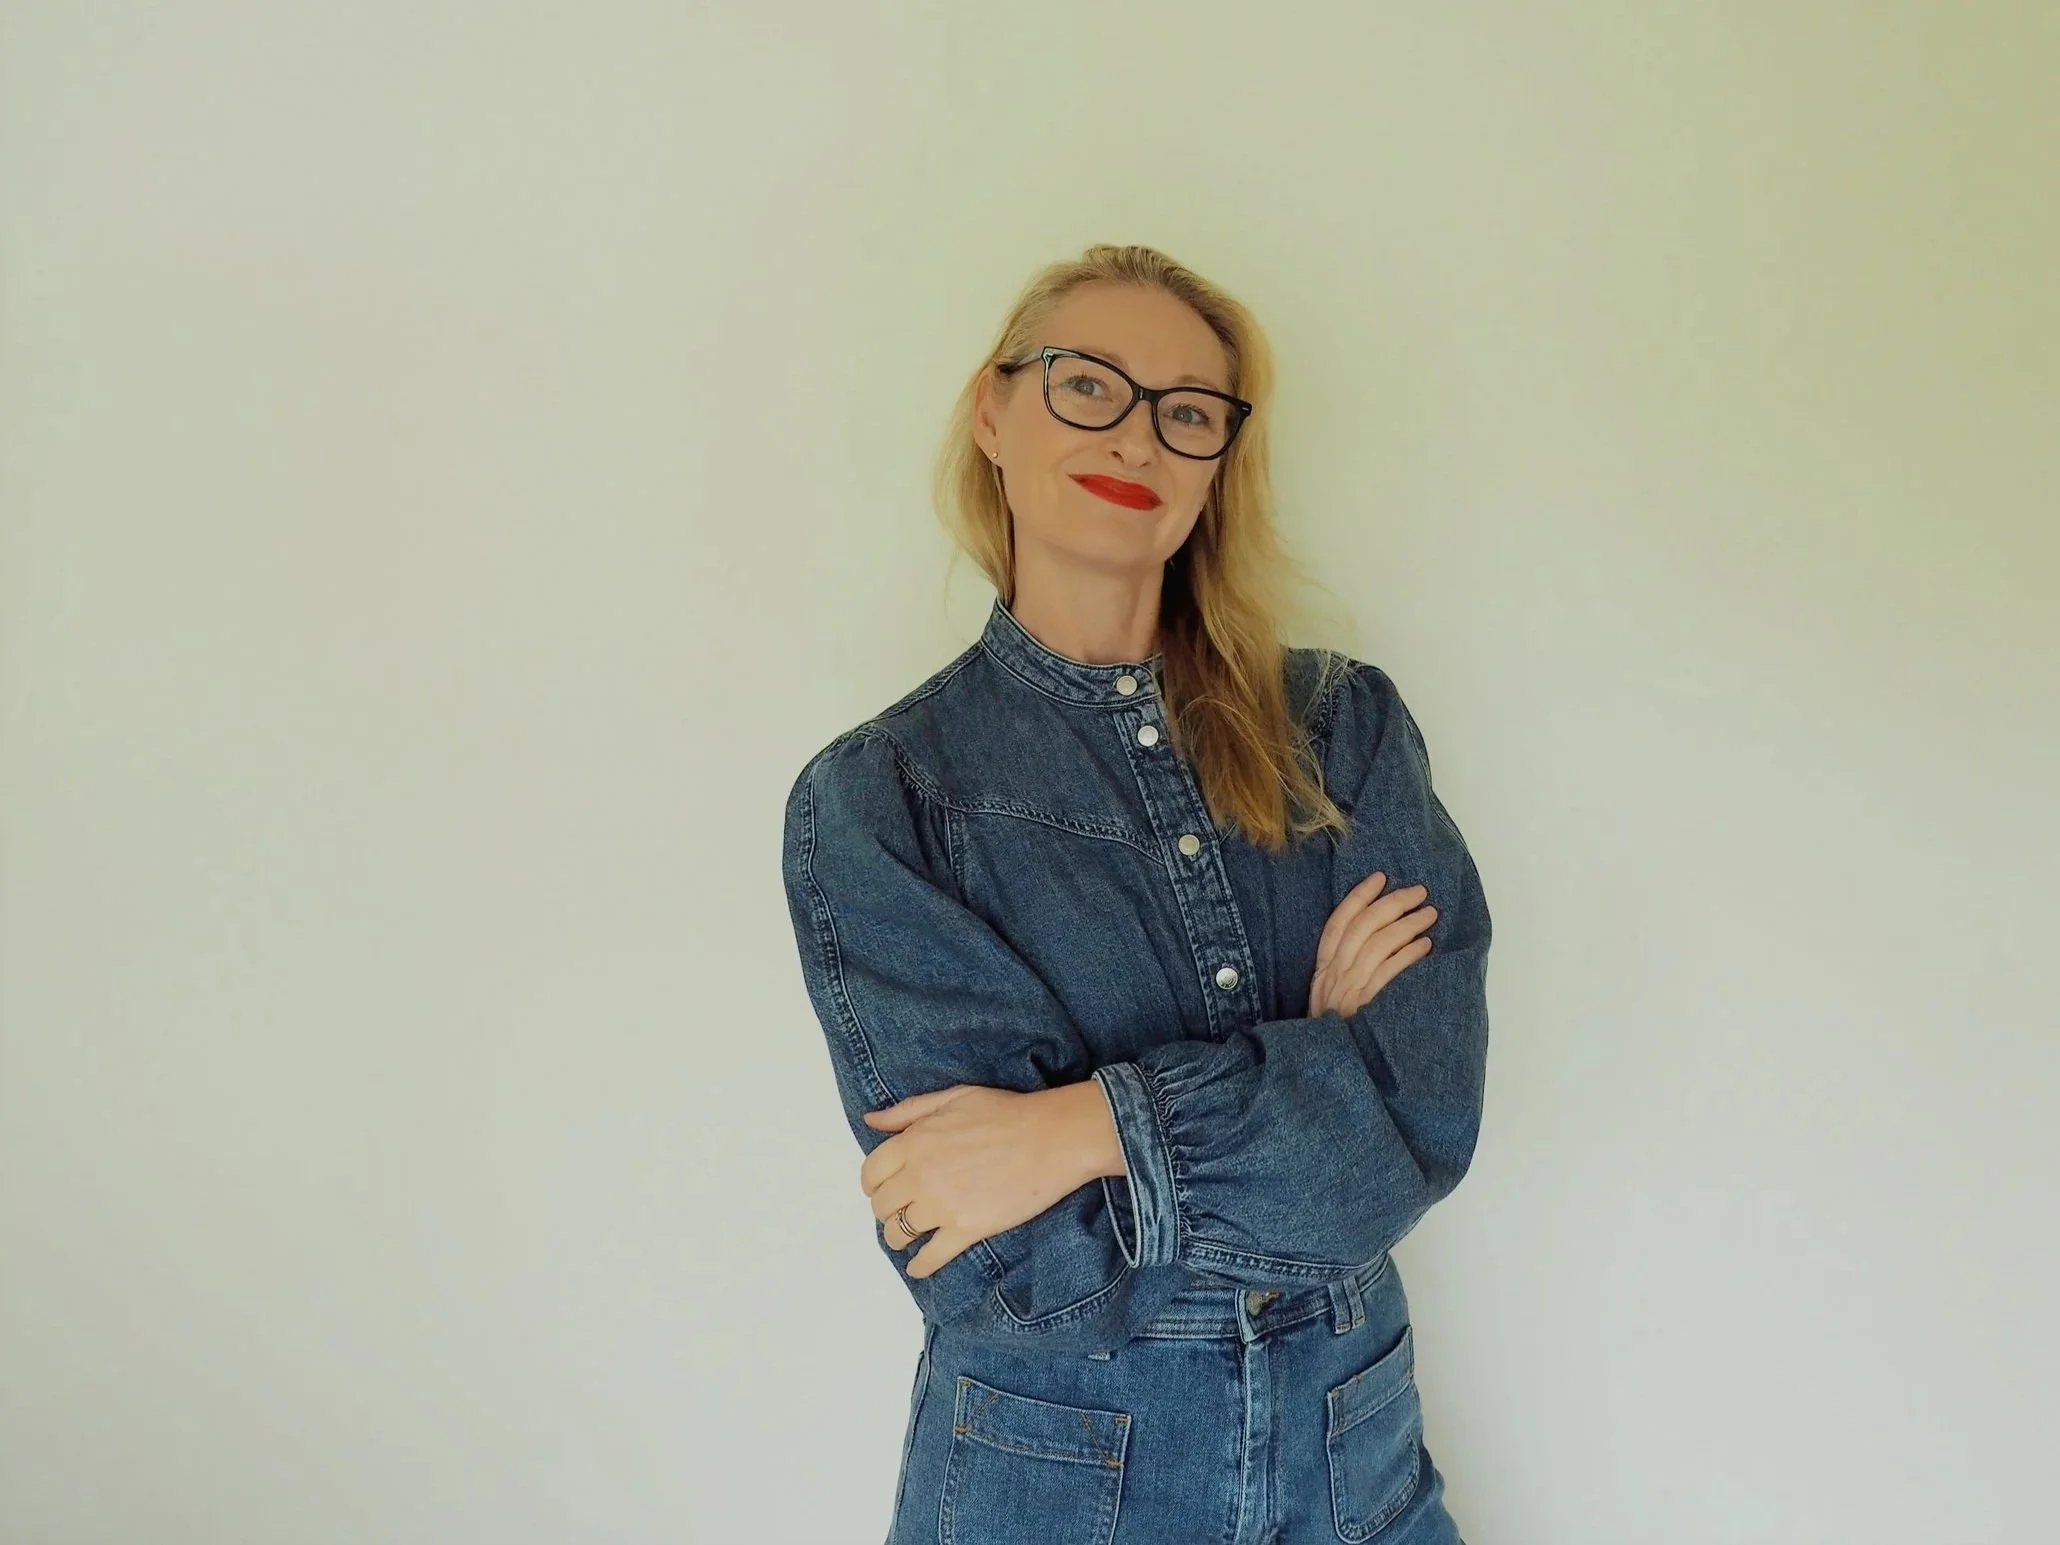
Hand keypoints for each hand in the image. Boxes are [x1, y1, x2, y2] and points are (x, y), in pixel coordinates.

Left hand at [857, 1083, 1110, 1279]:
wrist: (1053, 1138)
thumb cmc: (1007, 1112)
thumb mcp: (953, 1097)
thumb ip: (907, 1111)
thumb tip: (871, 1121)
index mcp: (913, 1142)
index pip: (871, 1174)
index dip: (874, 1185)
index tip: (884, 1189)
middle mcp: (919, 1175)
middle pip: (882, 1206)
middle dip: (888, 1210)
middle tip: (901, 1211)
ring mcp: (941, 1205)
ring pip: (899, 1233)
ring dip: (900, 1238)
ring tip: (909, 1237)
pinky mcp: (966, 1229)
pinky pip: (930, 1257)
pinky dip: (920, 1266)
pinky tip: (919, 1266)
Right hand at [1307, 870, 1436, 1019]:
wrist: (1328, 1068)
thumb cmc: (1334, 1033)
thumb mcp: (1326, 999)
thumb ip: (1342, 972)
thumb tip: (1374, 941)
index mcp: (1322, 972)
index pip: (1337, 924)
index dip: (1358, 897)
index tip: (1380, 878)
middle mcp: (1334, 976)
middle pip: (1363, 927)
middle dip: (1392, 903)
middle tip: (1418, 892)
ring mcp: (1350, 990)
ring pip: (1380, 944)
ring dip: (1408, 925)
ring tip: (1430, 914)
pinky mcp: (1368, 1006)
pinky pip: (1390, 971)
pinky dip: (1409, 954)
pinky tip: (1426, 946)